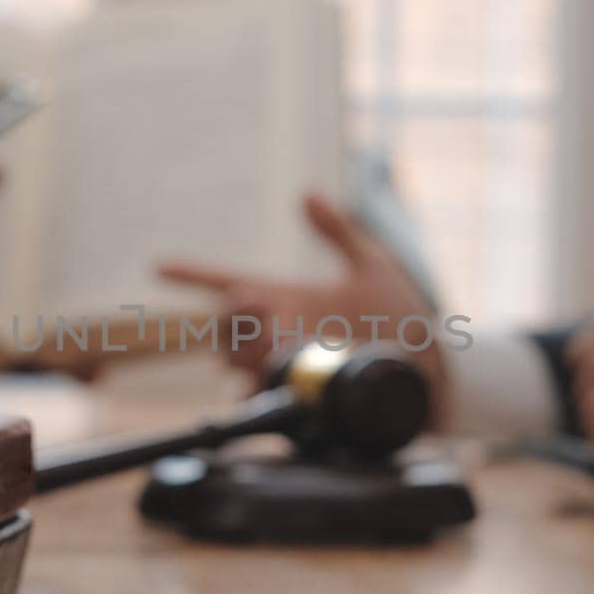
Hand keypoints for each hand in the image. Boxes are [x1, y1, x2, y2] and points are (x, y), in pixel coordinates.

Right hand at [157, 194, 447, 417]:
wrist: (434, 367)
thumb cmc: (405, 316)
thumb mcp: (372, 266)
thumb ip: (339, 231)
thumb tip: (307, 195)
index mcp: (284, 297)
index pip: (224, 282)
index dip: (191, 275)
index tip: (159, 267)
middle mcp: (277, 332)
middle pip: (223, 326)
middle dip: (228, 317)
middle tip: (251, 304)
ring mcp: (286, 365)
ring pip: (234, 363)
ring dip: (240, 351)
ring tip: (264, 341)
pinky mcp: (300, 395)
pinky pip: (260, 397)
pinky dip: (254, 391)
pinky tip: (261, 386)